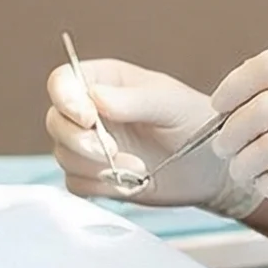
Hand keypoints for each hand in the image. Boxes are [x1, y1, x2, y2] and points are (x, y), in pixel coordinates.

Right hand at [44, 56, 256, 214]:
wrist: (211, 166)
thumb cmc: (194, 121)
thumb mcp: (170, 104)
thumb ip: (133, 100)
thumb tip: (94, 98)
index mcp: (105, 81)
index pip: (62, 81)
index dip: (66, 99)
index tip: (88, 118)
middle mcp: (91, 110)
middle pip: (56, 122)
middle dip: (79, 140)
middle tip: (112, 151)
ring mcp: (90, 144)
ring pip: (63, 155)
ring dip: (96, 167)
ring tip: (138, 168)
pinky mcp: (95, 176)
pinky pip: (77, 183)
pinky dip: (101, 187)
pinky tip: (131, 183)